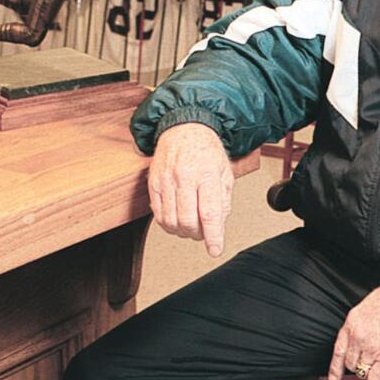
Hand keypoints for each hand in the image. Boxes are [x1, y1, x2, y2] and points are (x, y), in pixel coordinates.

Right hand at [148, 122, 233, 256]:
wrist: (184, 128)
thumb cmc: (206, 150)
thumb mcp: (225, 171)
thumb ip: (223, 199)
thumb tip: (218, 224)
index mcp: (206, 174)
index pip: (209, 213)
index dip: (213, 236)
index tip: (215, 250)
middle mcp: (184, 177)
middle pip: (187, 221)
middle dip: (197, 234)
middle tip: (203, 233)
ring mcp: (166, 181)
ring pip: (170, 221)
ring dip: (182, 232)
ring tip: (191, 227)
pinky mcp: (153, 184)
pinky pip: (158, 214)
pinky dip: (168, 224)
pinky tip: (177, 220)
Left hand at [327, 275, 379, 379]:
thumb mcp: (370, 303)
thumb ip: (362, 319)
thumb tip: (363, 330)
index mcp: (353, 321)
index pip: (339, 349)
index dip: (335, 367)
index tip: (335, 377)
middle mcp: (359, 336)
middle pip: (351, 362)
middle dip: (357, 365)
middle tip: (366, 364)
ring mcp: (372, 347)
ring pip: (362, 371)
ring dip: (368, 371)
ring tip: (376, 369)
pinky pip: (375, 377)